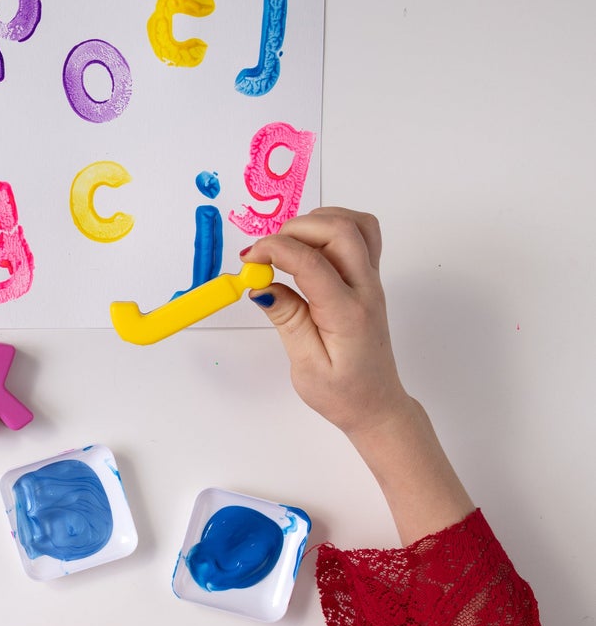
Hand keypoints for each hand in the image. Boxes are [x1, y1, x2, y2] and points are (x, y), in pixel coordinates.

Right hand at [244, 207, 472, 541]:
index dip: (275, 250)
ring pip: (356, 224)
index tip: (249, 260)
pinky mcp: (368, 279)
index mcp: (348, 314)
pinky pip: (361, 235)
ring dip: (317, 222)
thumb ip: (288, 320)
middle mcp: (366, 290)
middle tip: (266, 251)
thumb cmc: (343, 392)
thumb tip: (261, 286)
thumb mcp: (306, 366)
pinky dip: (332, 227)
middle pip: (341, 230)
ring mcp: (371, 281)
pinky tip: (308, 246)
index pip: (312, 262)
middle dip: (296, 228)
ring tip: (287, 245)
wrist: (377, 403)